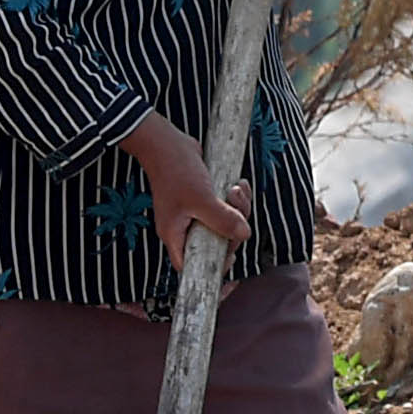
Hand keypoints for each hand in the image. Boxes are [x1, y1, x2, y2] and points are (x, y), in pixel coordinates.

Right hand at [124, 114, 250, 271]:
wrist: (168, 143)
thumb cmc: (176, 171)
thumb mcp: (201, 199)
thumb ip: (222, 220)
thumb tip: (244, 235)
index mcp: (176, 236)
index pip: (193, 267)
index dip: (213, 270)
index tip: (233, 263)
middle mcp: (185, 229)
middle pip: (217, 243)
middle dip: (233, 227)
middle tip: (237, 207)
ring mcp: (195, 215)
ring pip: (226, 224)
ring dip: (239, 208)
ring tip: (237, 189)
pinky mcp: (205, 201)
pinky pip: (226, 208)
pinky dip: (236, 198)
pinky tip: (239, 184)